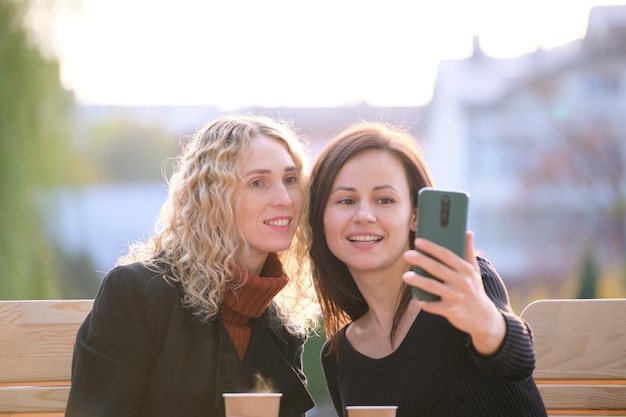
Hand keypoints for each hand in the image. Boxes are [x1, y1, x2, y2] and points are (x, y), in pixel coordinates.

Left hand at [402, 231, 505, 354]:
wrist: (484, 319)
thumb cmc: (475, 291)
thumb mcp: (475, 272)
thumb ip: (469, 252)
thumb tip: (469, 232)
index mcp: (466, 270)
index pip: (446, 255)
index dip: (431, 247)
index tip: (418, 241)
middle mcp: (462, 282)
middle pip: (437, 268)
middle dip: (421, 260)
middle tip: (406, 255)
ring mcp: (457, 297)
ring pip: (433, 287)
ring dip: (418, 281)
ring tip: (405, 276)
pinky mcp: (452, 311)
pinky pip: (434, 306)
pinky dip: (425, 303)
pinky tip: (416, 299)